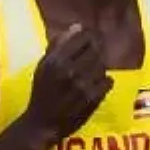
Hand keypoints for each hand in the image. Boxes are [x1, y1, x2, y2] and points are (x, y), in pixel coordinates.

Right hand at [21, 24, 111, 143]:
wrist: (43, 123)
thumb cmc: (42, 92)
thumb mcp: (43, 65)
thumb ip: (58, 45)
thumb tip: (77, 27)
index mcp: (56, 60)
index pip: (83, 36)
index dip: (88, 37)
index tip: (87, 41)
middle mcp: (70, 70)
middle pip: (96, 49)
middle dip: (95, 52)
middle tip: (89, 59)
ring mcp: (83, 85)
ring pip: (103, 65)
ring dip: (99, 67)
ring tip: (90, 74)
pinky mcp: (93, 98)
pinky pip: (108, 81)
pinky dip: (104, 82)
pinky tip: (94, 85)